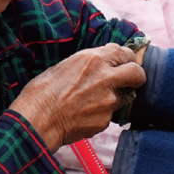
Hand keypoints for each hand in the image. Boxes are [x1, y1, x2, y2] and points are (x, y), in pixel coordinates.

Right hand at [11, 43, 145, 150]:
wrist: (36, 121)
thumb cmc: (42, 92)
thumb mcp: (65, 65)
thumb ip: (90, 63)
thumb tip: (103, 63)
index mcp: (94, 59)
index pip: (125, 52)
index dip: (126, 58)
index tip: (125, 63)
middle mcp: (106, 77)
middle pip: (137, 73)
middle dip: (136, 76)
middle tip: (130, 80)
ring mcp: (108, 100)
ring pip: (122, 97)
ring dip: (113, 98)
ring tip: (90, 102)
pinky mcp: (105, 119)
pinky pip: (109, 115)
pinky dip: (100, 115)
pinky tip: (83, 115)